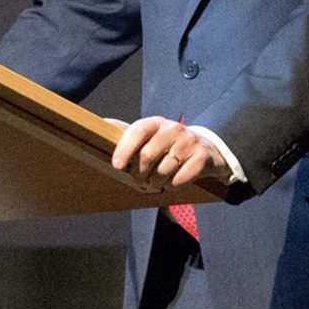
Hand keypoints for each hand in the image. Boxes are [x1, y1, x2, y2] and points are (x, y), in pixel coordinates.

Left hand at [109, 116, 228, 190]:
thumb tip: (102, 122)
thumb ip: (127, 132)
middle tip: (140, 179)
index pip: (138, 131)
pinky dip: (173, 186)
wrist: (206, 149)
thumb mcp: (149, 136)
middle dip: (140, 173)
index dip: (125, 148)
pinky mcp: (202, 156)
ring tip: (157, 181)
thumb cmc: (169, 145)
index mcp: (156, 123)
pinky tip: (172, 182)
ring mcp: (189, 142)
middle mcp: (174, 129)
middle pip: (148, 155)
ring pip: (163, 170)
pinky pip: (180, 179)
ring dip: (156, 182)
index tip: (117, 165)